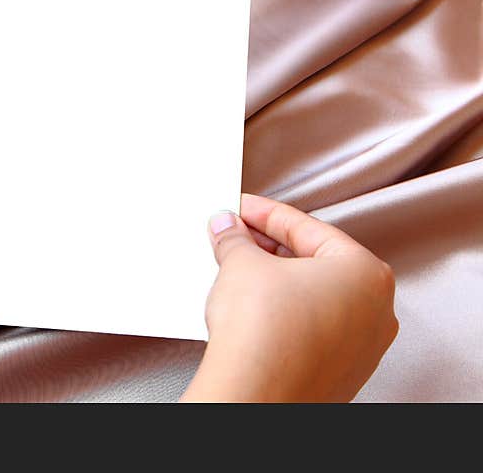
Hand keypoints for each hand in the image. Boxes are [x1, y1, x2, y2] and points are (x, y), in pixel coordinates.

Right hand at [181, 193, 397, 401]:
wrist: (255, 396)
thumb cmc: (264, 334)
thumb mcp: (241, 264)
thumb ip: (236, 239)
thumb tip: (229, 230)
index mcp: (366, 273)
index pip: (307, 228)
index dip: (264, 214)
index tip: (242, 210)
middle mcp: (376, 311)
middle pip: (315, 263)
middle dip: (271, 248)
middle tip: (236, 238)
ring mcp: (361, 349)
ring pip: (314, 299)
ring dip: (277, 282)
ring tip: (239, 273)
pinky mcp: (339, 376)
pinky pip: (311, 332)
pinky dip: (284, 316)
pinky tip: (253, 312)